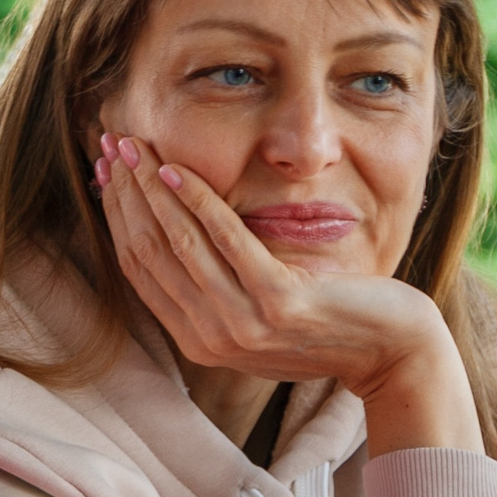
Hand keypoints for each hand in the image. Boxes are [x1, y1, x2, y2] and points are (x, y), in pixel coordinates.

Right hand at [96, 131, 481, 455]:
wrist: (389, 352)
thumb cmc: (329, 322)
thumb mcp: (259, 312)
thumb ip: (216, 287)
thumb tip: (175, 231)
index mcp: (199, 341)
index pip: (140, 269)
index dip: (117, 215)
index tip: (107, 171)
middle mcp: (212, 338)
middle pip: (150, 252)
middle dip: (125, 193)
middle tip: (111, 145)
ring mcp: (243, 325)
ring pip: (178, 243)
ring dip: (151, 188)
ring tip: (135, 145)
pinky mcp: (278, 303)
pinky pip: (227, 241)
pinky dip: (197, 201)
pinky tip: (178, 169)